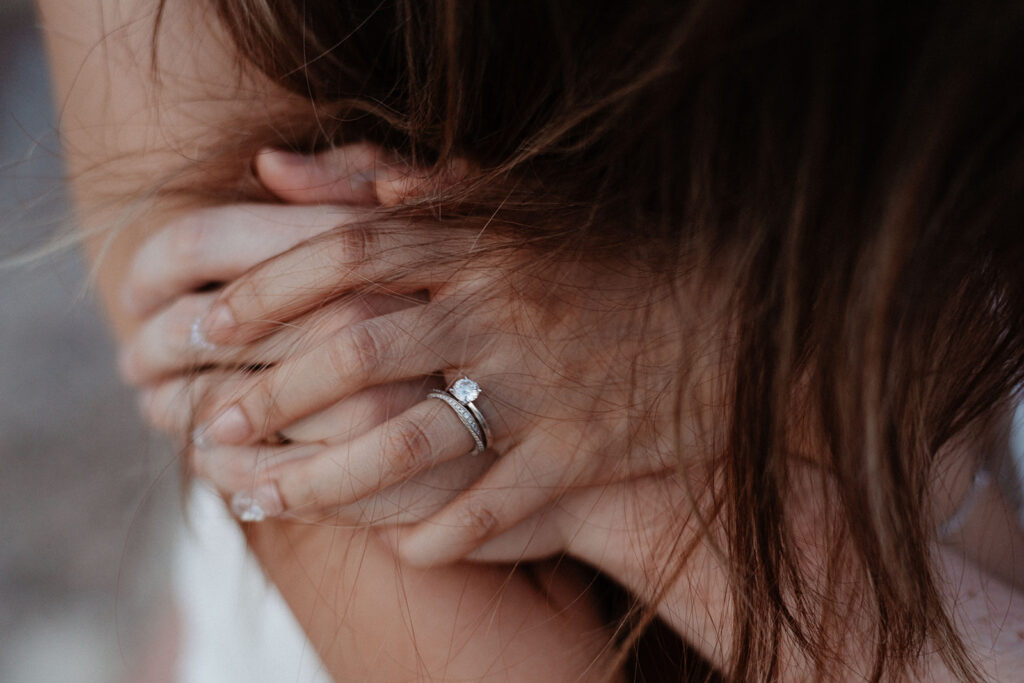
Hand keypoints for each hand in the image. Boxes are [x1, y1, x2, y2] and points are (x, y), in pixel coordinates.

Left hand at [187, 148, 687, 565]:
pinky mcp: (580, 455)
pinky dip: (432, 536)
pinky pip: (489, 510)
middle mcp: (502, 311)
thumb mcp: (517, 208)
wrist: (729, 323)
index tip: (207, 323)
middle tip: (207, 422)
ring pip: (409, 442)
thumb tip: (284, 166)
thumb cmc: (609, 266)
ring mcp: (542, 388)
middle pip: (359, 350)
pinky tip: (393, 548)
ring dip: (322, 479)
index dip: (266, 289)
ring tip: (258, 497)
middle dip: (270, 393)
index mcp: (484, 246)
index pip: (350, 254)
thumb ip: (404, 183)